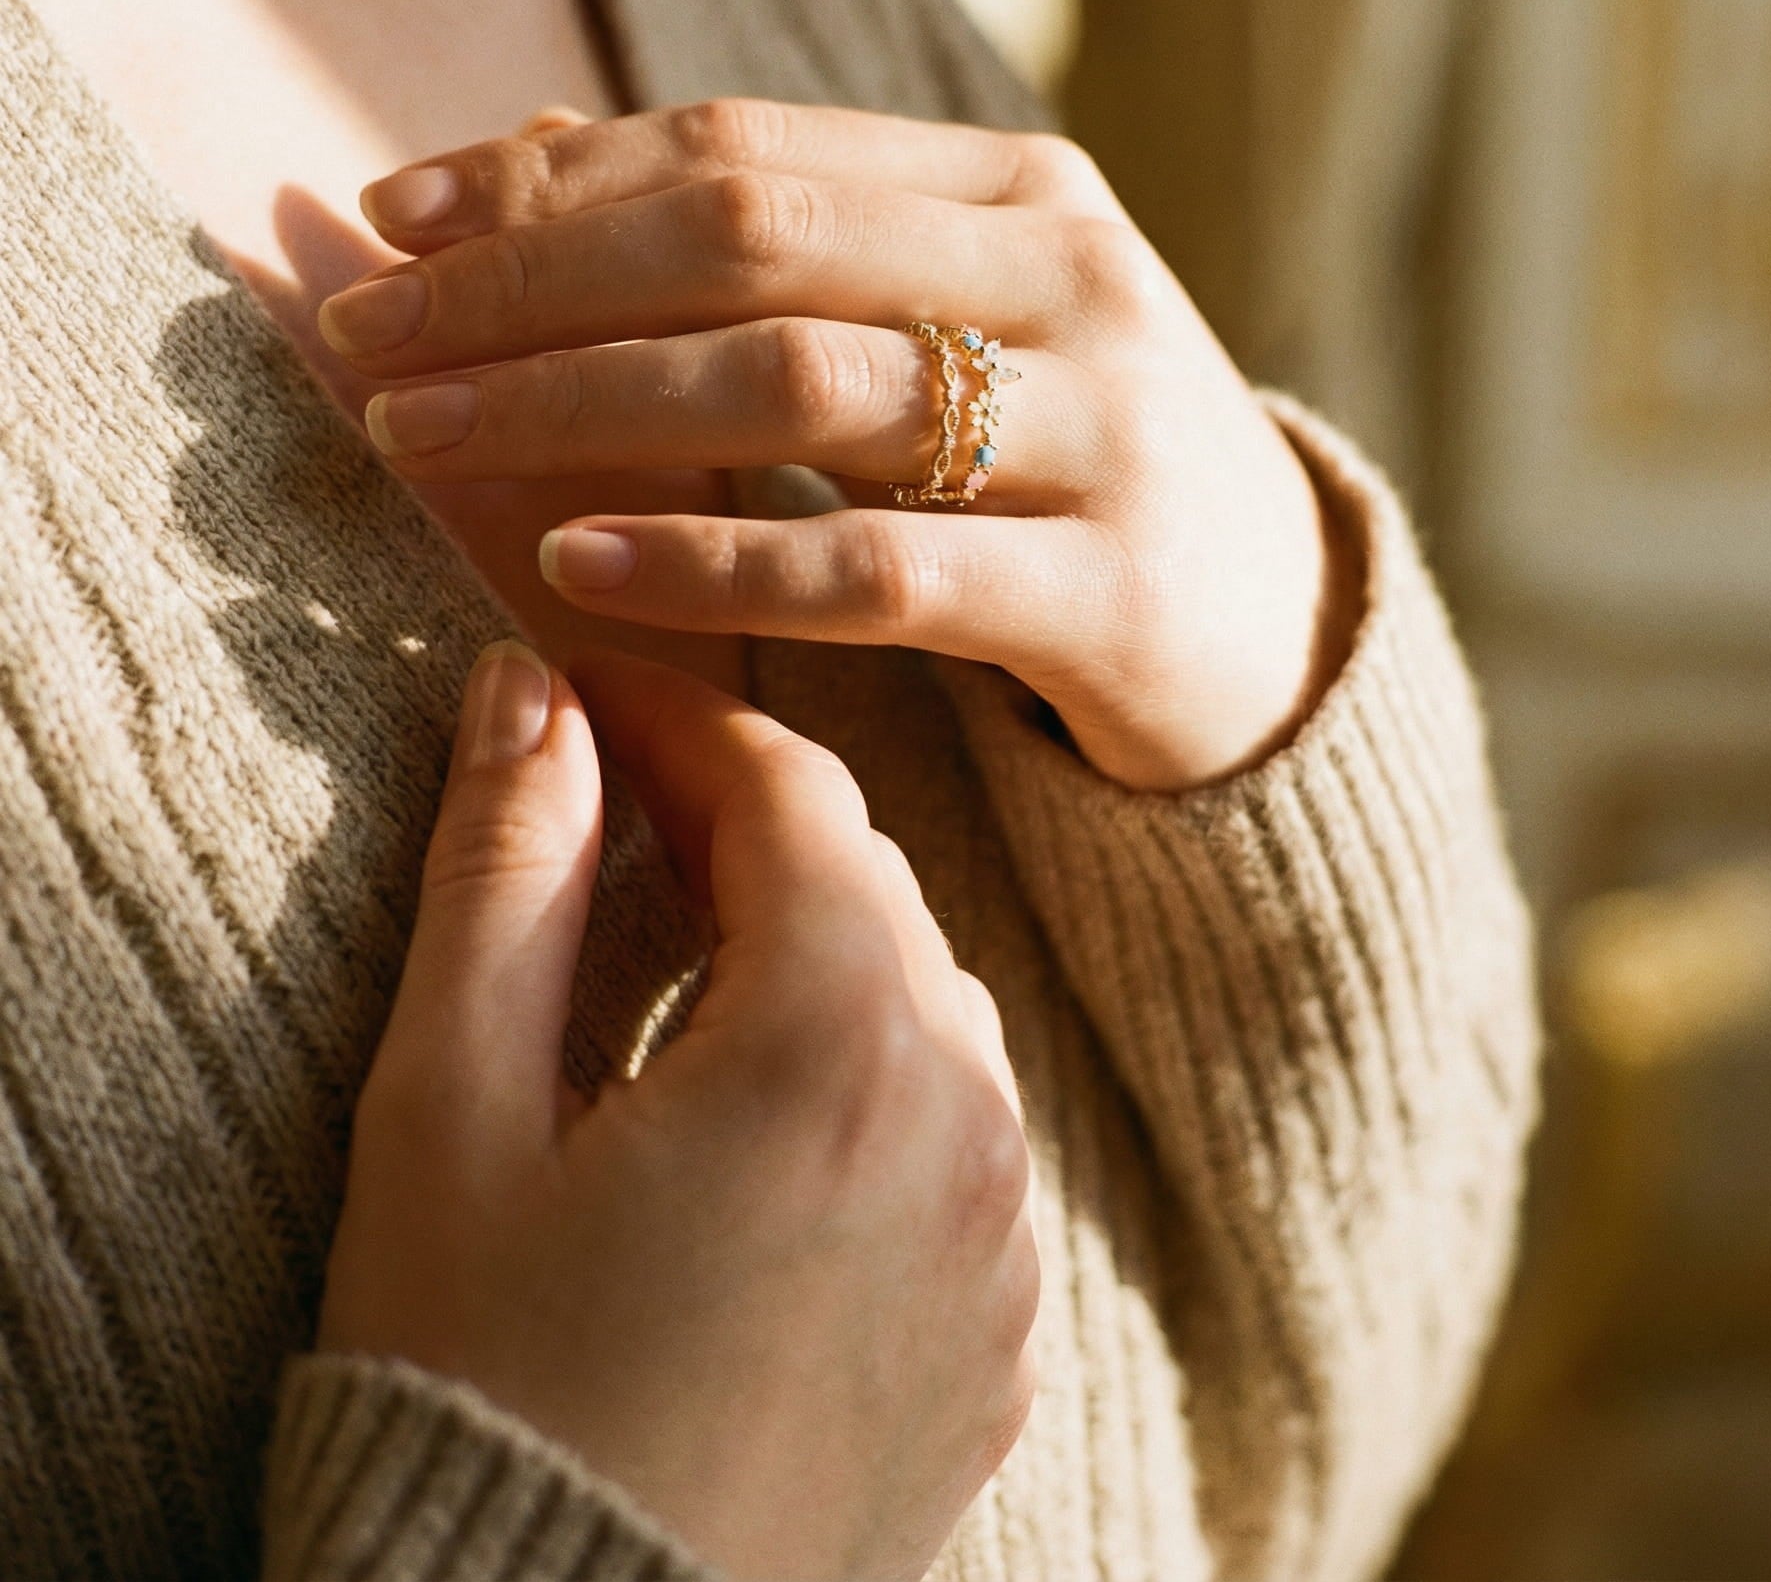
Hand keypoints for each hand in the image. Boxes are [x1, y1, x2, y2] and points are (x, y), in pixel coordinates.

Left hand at [320, 102, 1361, 789]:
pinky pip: (876, 568)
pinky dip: (712, 561)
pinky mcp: (1111, 592)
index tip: (390, 217)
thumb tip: (512, 148)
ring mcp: (1104, 428)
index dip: (551, 177)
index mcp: (1020, 185)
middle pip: (751, 241)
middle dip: (530, 283)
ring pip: (799, 386)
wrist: (1276, 624)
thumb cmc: (1064, 458)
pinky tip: (577, 564)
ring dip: (578, 404)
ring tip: (420, 440)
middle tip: (370, 338)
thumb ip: (769, 242)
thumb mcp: (946, 321)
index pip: (744, 145)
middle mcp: (1071, 275)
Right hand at [321, 641, 1036, 1581]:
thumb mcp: (449, 1118)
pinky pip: (960, 1139)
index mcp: (835, 1046)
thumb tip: (526, 696)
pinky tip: (760, 1118)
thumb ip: (504, 876)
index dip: (680, 721)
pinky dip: (871, 1082)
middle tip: (614, 806)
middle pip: (869, 888)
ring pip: (926, 1005)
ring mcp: (1000, 1242)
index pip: (787, 795)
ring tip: (684, 954)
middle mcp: (962, 1127)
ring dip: (815, 949)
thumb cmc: (479, 1396)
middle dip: (745, 825)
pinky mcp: (1001, 1338)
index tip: (587, 694)